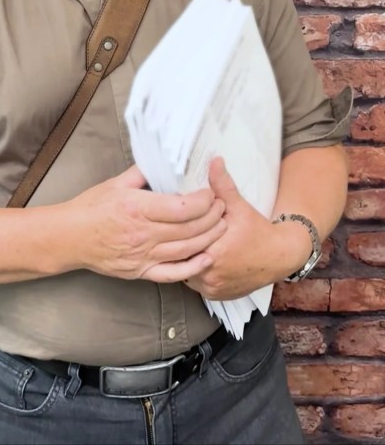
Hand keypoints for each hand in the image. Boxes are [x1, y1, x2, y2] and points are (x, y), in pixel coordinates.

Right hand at [65, 165, 226, 283]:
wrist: (70, 237)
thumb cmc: (91, 208)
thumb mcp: (116, 182)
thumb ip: (142, 172)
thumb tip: (162, 162)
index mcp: (138, 208)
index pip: (183, 208)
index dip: (204, 201)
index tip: (211, 193)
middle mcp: (144, 234)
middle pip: (190, 229)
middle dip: (213, 216)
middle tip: (222, 206)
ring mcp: (143, 255)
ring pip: (187, 250)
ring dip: (209, 237)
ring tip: (221, 226)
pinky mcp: (141, 271)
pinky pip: (173, 273)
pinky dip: (193, 267)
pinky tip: (206, 257)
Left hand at [184, 158, 305, 299]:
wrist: (279, 256)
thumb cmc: (257, 230)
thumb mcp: (239, 206)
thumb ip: (223, 184)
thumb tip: (214, 161)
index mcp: (215, 252)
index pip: (182, 242)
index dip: (179, 230)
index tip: (176, 221)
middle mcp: (212, 275)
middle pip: (182, 258)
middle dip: (180, 244)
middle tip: (178, 231)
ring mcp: (213, 289)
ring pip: (186, 272)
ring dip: (186, 259)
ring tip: (188, 243)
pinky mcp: (216, 296)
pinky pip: (196, 283)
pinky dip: (196, 271)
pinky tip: (198, 256)